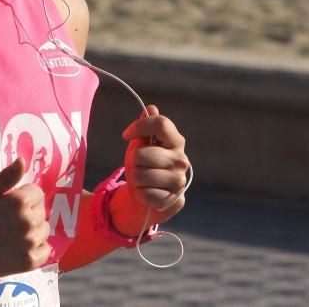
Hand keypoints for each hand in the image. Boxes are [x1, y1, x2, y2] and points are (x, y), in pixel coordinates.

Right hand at [0, 158, 50, 277]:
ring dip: (34, 230)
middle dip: (29, 212)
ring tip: (14, 234)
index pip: (37, 192)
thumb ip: (5, 177)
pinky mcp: (30, 261)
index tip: (11, 204)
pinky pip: (46, 250)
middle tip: (10, 220)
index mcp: (18, 202)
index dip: (25, 196)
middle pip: (42, 210)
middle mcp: (28, 221)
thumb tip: (22, 160)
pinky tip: (21, 247)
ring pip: (44, 230)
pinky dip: (37, 249)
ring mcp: (30, 242)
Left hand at [112, 105, 188, 232]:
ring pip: (140, 175)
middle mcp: (182, 160)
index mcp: (176, 141)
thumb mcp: (139, 145)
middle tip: (137, 166)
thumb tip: (151, 108)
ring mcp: (180, 181)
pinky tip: (146, 194)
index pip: (160, 123)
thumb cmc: (142, 166)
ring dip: (134, 179)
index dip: (139, 126)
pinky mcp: (175, 200)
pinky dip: (140, 194)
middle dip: (132, 161)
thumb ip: (144, 129)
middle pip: (142, 153)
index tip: (126, 134)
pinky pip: (145, 194)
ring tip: (141, 181)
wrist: (143, 197)